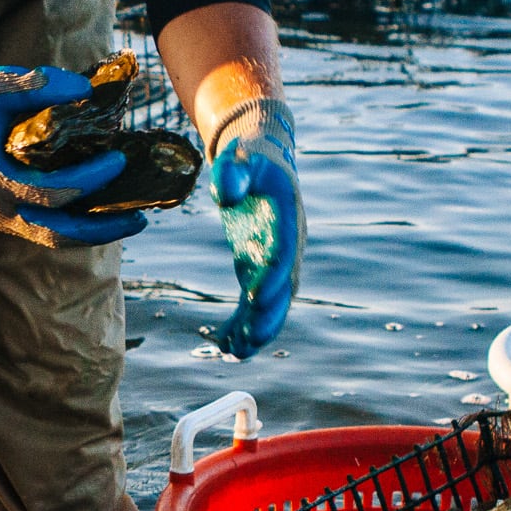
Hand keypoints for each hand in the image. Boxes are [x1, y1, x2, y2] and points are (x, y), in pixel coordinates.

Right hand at [0, 56, 146, 247]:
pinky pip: (42, 229)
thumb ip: (36, 86)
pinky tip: (99, 210)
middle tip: (142, 215)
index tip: (118, 160)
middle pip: (58, 234)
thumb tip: (86, 91)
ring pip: (51, 238)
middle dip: (103, 228)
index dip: (89, 181)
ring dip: (92, 232)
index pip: (53, 193)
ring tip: (129, 218)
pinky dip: (73, 224)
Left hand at [208, 98, 302, 357]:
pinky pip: (253, 301)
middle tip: (252, 341)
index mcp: (287, 221)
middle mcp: (286, 246)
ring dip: (257, 328)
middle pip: (283, 287)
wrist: (260, 158)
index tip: (256, 297)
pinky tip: (227, 344)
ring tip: (237, 353)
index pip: (283, 253)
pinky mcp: (257, 266)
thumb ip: (233, 173)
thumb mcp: (240, 158)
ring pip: (272, 302)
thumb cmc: (249, 158)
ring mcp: (273, 260)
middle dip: (269, 315)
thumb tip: (224, 194)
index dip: (272, 277)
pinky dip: (242, 323)